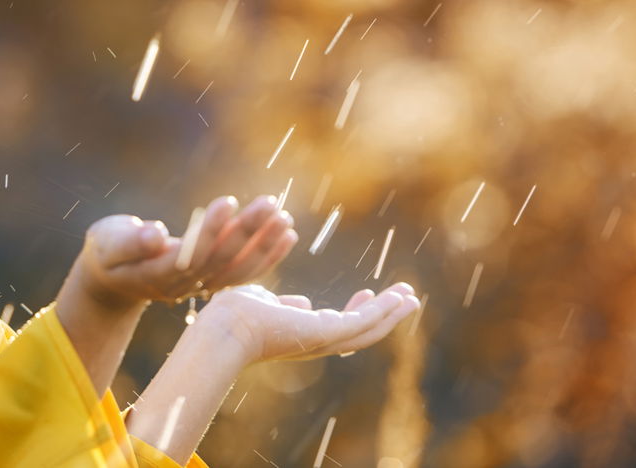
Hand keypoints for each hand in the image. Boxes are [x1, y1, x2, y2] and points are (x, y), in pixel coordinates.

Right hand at [66, 194, 296, 308]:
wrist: (112, 279)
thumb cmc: (107, 252)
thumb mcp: (108, 244)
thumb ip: (130, 242)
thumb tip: (155, 234)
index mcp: (157, 274)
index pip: (189, 254)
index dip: (210, 230)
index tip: (228, 201)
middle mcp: (184, 285)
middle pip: (221, 260)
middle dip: (246, 231)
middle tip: (269, 204)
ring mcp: (199, 287)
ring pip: (238, 270)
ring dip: (263, 245)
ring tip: (284, 219)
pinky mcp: (210, 281)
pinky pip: (244, 273)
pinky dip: (267, 256)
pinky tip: (287, 235)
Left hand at [193, 282, 419, 365]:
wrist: (223, 329)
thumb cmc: (233, 316)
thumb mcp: (264, 304)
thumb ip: (283, 305)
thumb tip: (301, 303)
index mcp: (300, 336)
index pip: (335, 326)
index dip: (355, 310)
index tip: (367, 293)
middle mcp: (315, 344)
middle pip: (359, 332)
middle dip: (383, 315)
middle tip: (405, 299)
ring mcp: (322, 341)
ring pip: (367, 329)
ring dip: (391, 313)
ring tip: (412, 297)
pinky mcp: (327, 333)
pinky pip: (363, 321)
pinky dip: (384, 310)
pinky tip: (400, 297)